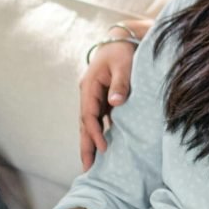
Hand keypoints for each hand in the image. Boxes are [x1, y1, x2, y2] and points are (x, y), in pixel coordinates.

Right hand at [79, 33, 140, 168]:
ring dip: (91, 142)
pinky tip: (104, 148)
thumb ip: (121, 83)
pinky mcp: (104, 98)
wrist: (123, 38)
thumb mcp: (124, 64)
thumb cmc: (123, 50)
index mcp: (89, 86)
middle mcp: (88, 93)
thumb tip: (115, 103)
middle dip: (85, 146)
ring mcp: (95, 97)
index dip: (94, 133)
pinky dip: (100, 133)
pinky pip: (100, 119)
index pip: (89, 115)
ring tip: (92, 165)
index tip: (103, 149)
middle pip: (85, 124)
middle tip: (86, 169)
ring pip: (91, 124)